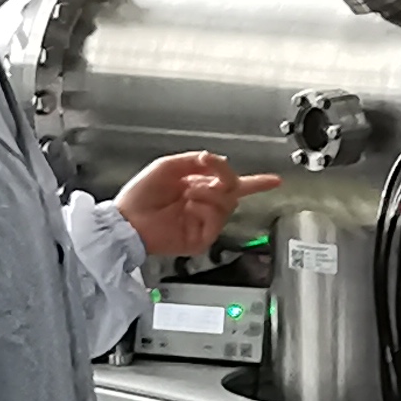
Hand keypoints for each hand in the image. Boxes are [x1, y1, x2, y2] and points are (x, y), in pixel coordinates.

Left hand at [112, 154, 279, 259]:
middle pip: (234, 190)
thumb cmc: (140, 195)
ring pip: (227, 203)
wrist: (126, 219)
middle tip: (207, 169)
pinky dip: (205, 209)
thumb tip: (218, 161)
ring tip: (188, 193)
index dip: (255, 183)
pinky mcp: (200, 238)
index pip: (232, 185)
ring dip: (209, 192)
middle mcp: (203, 205)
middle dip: (223, 176)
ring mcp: (203, 223)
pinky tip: (189, 207)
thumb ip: (195, 161)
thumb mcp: (168, 166)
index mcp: (197, 188)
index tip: (274, 180)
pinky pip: (216, 219)